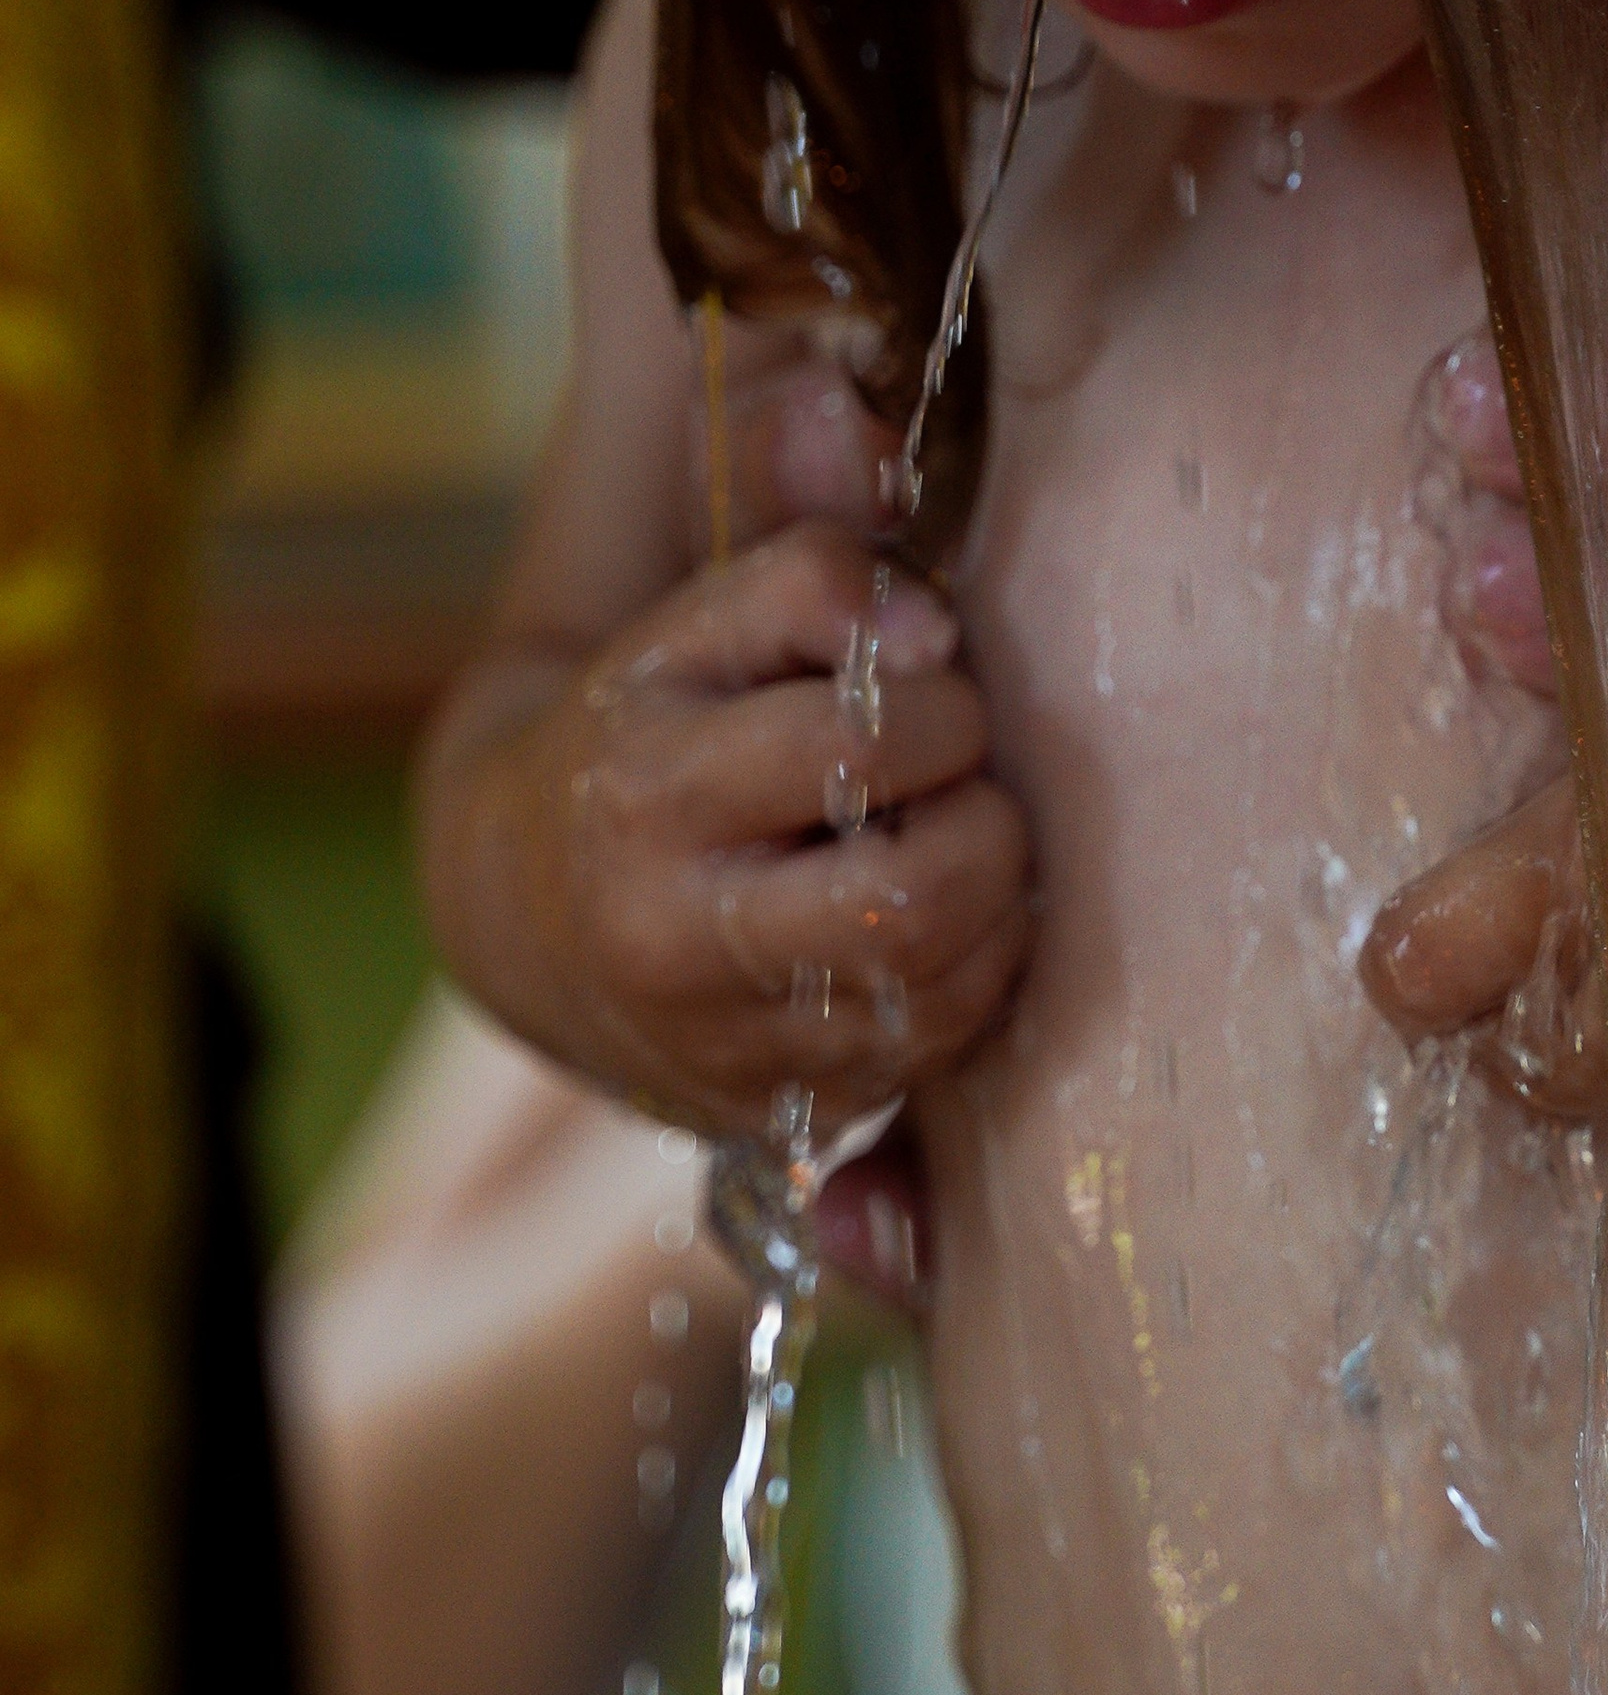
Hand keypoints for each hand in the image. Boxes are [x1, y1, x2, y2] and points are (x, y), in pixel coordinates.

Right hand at [426, 519, 1032, 1146]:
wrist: (527, 912)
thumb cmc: (648, 733)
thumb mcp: (697, 624)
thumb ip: (816, 578)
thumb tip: (932, 639)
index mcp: (643, 798)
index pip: (857, 745)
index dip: (940, 707)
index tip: (932, 694)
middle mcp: (672, 945)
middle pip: (917, 899)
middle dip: (985, 819)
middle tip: (961, 780)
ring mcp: (728, 1050)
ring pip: (946, 989)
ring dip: (994, 897)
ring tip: (947, 838)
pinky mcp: (784, 1116)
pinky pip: (939, 1049)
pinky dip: (972, 970)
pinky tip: (933, 915)